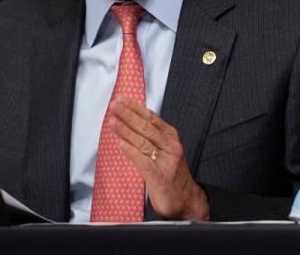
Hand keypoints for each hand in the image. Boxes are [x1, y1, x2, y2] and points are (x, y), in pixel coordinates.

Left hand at [109, 95, 209, 220]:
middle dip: (128, 114)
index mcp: (170, 137)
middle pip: (146, 127)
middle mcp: (170, 146)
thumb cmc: (172, 174)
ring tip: (112, 121)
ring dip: (126, 130)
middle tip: (114, 105)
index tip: (122, 99)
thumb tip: (130, 121)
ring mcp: (166, 162)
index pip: (151, 118)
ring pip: (143, 141)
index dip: (135, 108)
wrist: (188, 200)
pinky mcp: (159, 178)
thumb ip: (151, 137)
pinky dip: (131, 152)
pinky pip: (143, 161)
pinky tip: (121, 144)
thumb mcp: (165, 150)